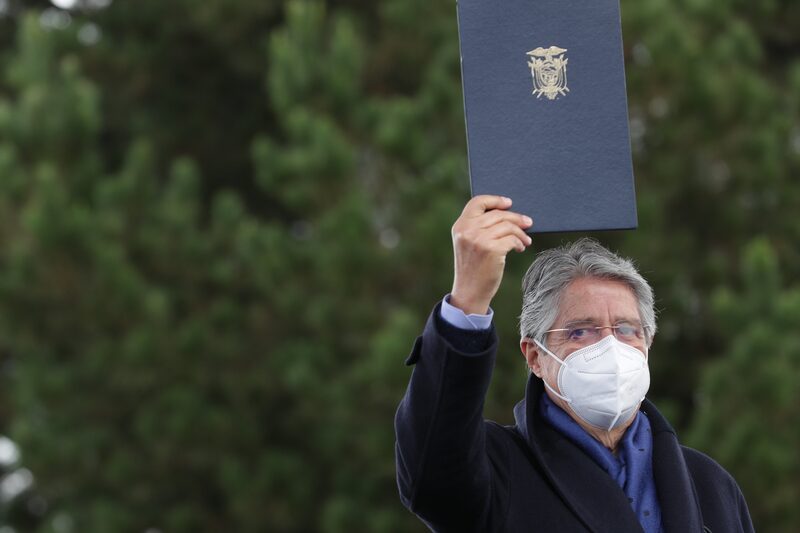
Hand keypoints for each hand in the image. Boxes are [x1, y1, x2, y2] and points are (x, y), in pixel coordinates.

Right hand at [450, 195, 532, 314]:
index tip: (509, 203)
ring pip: (508, 226)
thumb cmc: (472, 267)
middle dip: (516, 218)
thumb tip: (507, 214)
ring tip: (526, 240)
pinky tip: (520, 248)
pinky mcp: (491, 250)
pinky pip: (512, 239)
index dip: (495, 200)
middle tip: (528, 223)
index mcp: (460, 226)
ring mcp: (479, 239)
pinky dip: (520, 243)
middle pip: (498, 214)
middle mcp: (468, 230)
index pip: (477, 202)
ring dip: (521, 233)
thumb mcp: (468, 244)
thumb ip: (478, 227)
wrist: (469, 291)